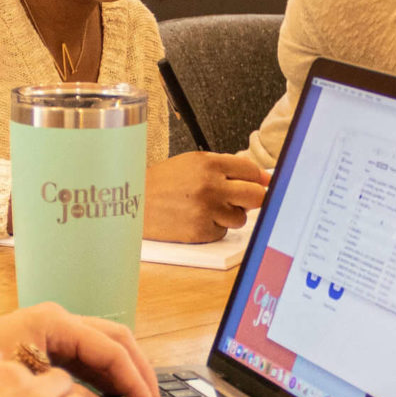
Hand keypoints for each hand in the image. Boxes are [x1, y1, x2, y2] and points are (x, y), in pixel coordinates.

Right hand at [145, 151, 267, 243]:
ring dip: (229, 215)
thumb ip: (225, 168)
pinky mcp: (201, 231)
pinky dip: (213, 228)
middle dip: (253, 199)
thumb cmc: (162, 183)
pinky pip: (223, 232)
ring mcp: (206, 210)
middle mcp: (210, 186)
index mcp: (209, 164)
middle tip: (242, 200)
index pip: (251, 171)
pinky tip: (196, 219)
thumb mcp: (191, 164)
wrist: (133, 204)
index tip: (262, 184)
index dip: (259, 179)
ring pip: (240, 218)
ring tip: (207, 209)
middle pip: (255, 196)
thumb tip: (260, 178)